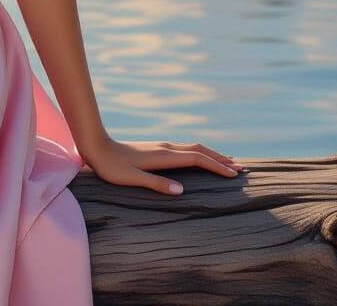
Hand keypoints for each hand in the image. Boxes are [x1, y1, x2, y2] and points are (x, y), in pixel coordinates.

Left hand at [80, 133, 245, 195]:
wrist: (95, 145)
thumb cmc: (111, 166)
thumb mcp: (132, 179)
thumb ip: (156, 184)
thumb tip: (182, 190)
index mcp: (163, 156)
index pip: (197, 160)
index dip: (217, 166)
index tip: (235, 174)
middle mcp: (165, 148)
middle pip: (199, 151)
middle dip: (220, 159)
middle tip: (241, 168)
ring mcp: (161, 147)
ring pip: (193, 149)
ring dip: (211, 155)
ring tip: (227, 162)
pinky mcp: (156, 149)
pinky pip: (185, 150)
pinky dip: (199, 154)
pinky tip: (199, 159)